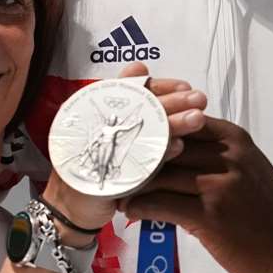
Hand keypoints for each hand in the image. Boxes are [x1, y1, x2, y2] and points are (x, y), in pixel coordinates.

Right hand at [42, 63, 207, 241]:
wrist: (73, 208)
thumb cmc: (99, 167)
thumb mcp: (117, 133)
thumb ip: (132, 105)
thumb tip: (140, 65)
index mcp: (100, 111)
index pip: (132, 90)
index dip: (160, 86)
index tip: (185, 87)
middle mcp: (96, 124)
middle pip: (138, 107)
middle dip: (172, 101)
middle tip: (199, 99)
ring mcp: (99, 148)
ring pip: (141, 130)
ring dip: (171, 122)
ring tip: (196, 119)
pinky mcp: (104, 173)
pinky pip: (136, 159)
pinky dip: (159, 151)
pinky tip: (178, 146)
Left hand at [122, 116, 272, 272]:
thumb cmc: (267, 212)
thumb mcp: (249, 168)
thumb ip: (217, 153)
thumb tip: (175, 145)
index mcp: (234, 139)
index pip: (182, 119)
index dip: (154, 127)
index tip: (128, 136)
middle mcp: (227, 156)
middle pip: (167, 144)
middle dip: (137, 153)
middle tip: (111, 162)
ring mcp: (219, 185)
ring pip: (160, 174)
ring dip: (133, 181)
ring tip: (114, 187)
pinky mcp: (210, 216)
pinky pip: (162, 204)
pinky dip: (140, 207)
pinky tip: (128, 210)